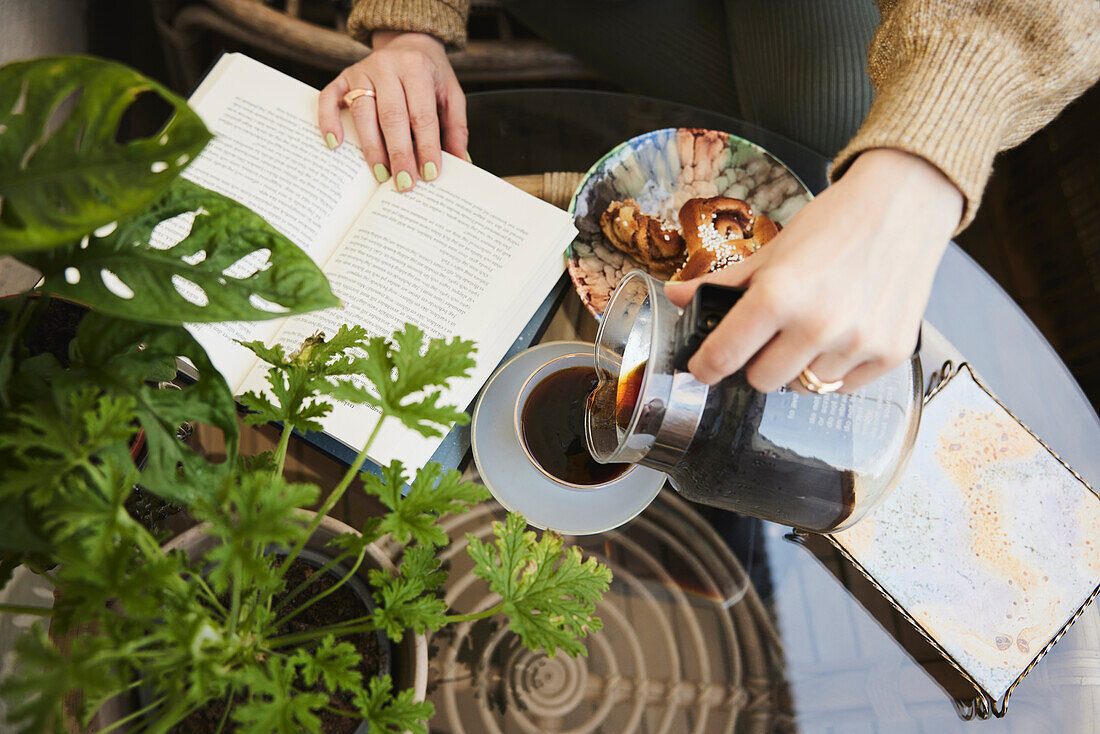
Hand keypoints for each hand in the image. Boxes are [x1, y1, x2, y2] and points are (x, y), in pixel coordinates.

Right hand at [318, 30, 466, 190]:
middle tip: (404, 183)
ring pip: (363, 112)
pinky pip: (329, 98)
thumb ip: (455, 128)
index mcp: (417, 69)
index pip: (422, 115)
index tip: (429, 174)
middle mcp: (387, 67)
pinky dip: (328, 121)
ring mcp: (361, 71)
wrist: (408, 42)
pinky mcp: (343, 77)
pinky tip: (335, 144)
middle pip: (392, 116)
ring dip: (371, 148)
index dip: (426, 146)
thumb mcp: (451, 94)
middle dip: (399, 153)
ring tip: (381, 175)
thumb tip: (461, 163)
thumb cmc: (430, 75)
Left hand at [664, 148, 963, 391]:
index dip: (705, 367)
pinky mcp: (890, 354)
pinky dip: (835, 370)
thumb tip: (675, 297)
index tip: (703, 367)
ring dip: (799, 367)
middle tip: (769, 335)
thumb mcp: (772, 250)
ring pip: (803, 387)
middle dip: (757, 362)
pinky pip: (843, 387)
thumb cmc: (835, 223)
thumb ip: (721, 282)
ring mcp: (857, 344)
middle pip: (762, 381)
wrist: (904, 205)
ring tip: (812, 328)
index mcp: (779, 296)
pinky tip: (841, 335)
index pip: (724, 357)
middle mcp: (818, 325)